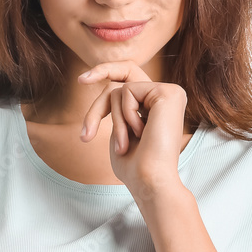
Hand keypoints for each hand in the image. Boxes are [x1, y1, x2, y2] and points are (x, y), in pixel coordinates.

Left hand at [78, 61, 187, 194]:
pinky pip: (128, 90)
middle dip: (98, 97)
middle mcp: (167, 95)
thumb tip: (112, 91)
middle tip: (83, 117)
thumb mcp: (121, 133)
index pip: (129, 78)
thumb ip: (120, 112)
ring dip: (114, 120)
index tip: (81, 80)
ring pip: (120, 89)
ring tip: (125, 144)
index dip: (106, 71)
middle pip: (121, 80)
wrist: (149, 180)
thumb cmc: (134, 167)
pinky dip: (125, 115)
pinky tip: (140, 133)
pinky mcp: (168, 92)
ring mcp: (170, 92)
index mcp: (158, 105)